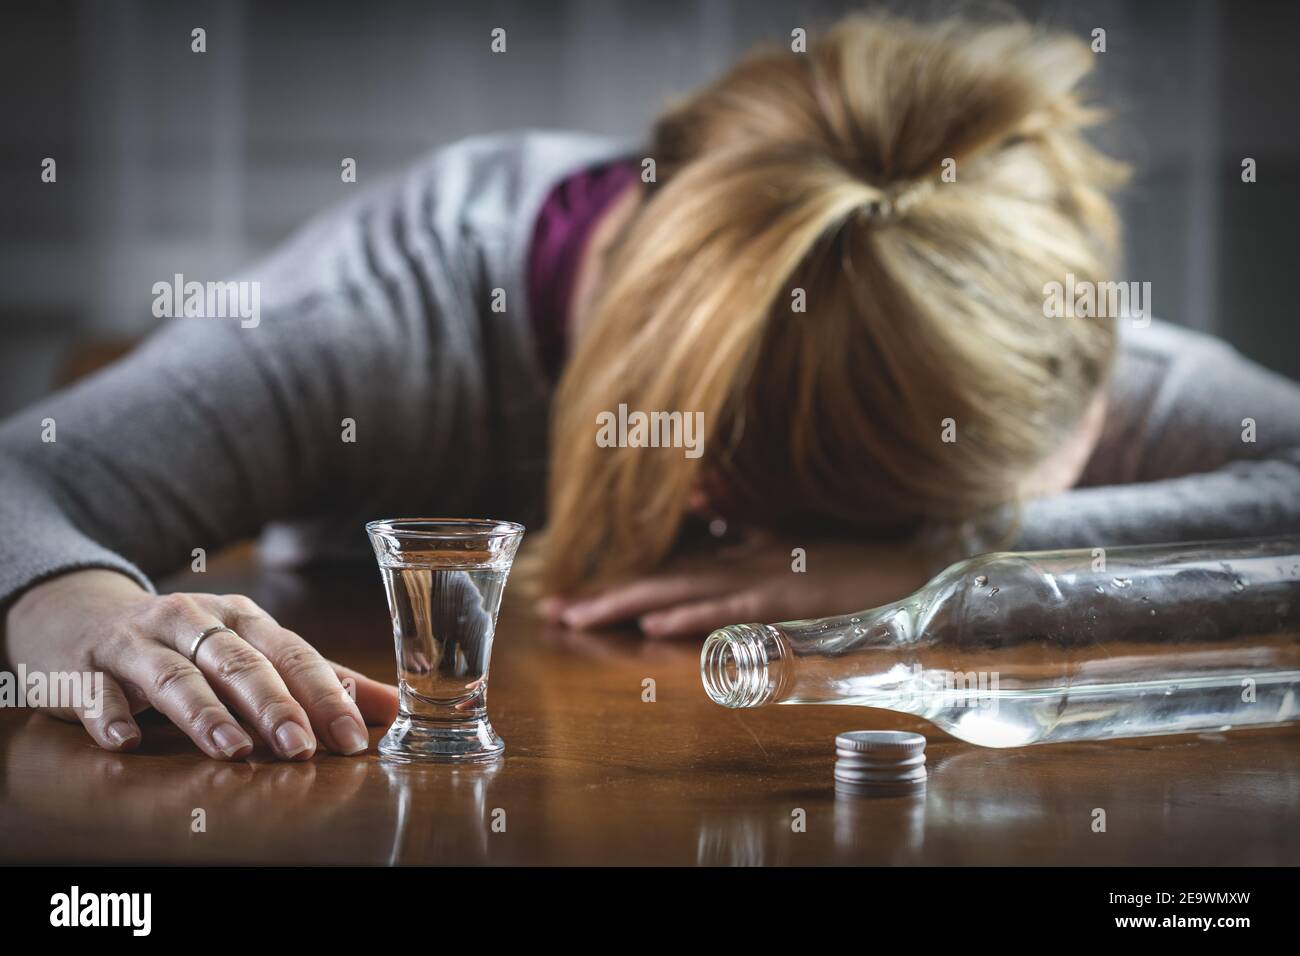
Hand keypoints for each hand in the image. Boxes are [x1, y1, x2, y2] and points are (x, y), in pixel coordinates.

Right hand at [3, 569, 397, 759]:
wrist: (82, 615)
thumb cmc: (187, 643)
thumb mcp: (252, 650)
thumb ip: (319, 680)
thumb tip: (390, 708)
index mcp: (243, 619)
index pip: (291, 654)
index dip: (323, 694)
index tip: (352, 737)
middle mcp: (194, 621)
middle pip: (239, 663)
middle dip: (273, 705)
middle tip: (301, 746)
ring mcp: (138, 641)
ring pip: (175, 675)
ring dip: (205, 713)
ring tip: (233, 750)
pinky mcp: (86, 666)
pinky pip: (98, 691)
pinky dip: (110, 714)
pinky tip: (125, 740)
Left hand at [540, 536, 929, 639]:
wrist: (903, 569)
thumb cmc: (845, 562)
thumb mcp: (786, 545)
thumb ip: (743, 530)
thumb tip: (699, 518)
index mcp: (734, 556)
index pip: (662, 569)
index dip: (613, 582)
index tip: (567, 598)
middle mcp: (736, 562)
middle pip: (658, 578)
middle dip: (602, 596)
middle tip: (551, 612)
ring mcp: (758, 578)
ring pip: (681, 590)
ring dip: (627, 603)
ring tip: (579, 618)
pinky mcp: (784, 597)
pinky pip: (730, 609)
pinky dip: (693, 615)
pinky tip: (655, 623)